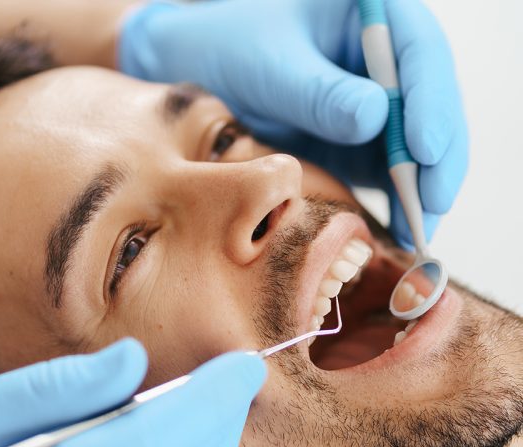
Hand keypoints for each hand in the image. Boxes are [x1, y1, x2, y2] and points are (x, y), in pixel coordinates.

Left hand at [120, 0, 467, 247]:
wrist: (204, 73)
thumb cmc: (234, 50)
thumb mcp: (271, 67)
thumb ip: (318, 92)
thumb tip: (376, 117)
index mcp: (371, 16)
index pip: (419, 52)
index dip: (431, 101)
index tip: (424, 147)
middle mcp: (384, 62)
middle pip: (431, 105)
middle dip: (438, 156)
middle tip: (432, 202)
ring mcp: (377, 105)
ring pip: (418, 146)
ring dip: (423, 188)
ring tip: (419, 230)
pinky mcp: (365, 142)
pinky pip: (391, 172)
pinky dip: (399, 201)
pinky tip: (401, 229)